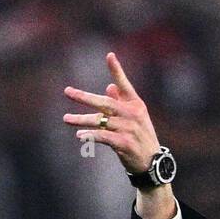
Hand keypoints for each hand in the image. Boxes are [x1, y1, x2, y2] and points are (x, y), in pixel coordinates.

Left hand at [63, 52, 162, 175]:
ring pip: (100, 121)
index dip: (117, 70)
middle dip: (85, 97)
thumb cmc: (140, 138)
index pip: (125, 84)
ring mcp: (129, 129)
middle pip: (105, 102)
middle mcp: (133, 114)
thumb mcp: (134, 119)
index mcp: (136, 105)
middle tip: (68, 92)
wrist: (152, 163)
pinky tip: (80, 136)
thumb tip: (109, 87)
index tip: (109, 55)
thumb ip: (121, 102)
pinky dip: (91, 136)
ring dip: (81, 120)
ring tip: (67, 119)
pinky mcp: (124, 143)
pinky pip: (103, 137)